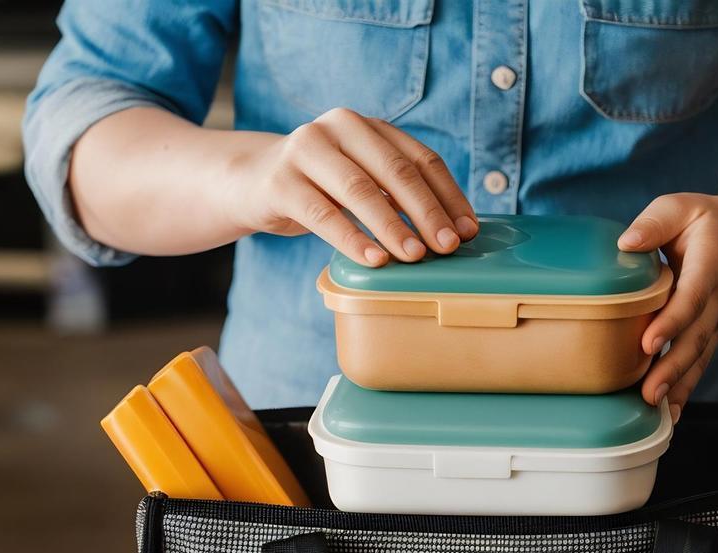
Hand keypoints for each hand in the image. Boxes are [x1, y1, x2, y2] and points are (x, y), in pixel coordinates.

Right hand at [231, 107, 476, 266]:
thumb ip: (397, 195)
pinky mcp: (279, 181)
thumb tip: (452, 232)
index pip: (420, 159)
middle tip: (448, 247)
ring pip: (359, 190)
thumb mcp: (361, 181)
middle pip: (395, 171)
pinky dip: (351, 239)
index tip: (468, 230)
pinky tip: (374, 261)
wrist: (249, 183)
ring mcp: (305, 149)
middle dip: (427, 212)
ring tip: (415, 257)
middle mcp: (338, 126)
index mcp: (368, 126)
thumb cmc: (319, 188)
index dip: (448, 196)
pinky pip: (322, 214)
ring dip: (392, 227)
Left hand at [618, 193, 717, 417]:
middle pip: (696, 339)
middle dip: (673, 368)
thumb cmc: (705, 224)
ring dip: (679, 386)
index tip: (648, 343)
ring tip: (658, 411)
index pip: (690, 298)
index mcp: (709, 267)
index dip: (671, 322)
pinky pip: (699, 365)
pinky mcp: (710, 336)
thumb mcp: (681, 208)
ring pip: (699, 358)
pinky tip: (670, 415)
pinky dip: (685, 390)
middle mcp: (716, 301)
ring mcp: (716, 322)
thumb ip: (654, 223)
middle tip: (649, 392)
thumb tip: (625, 244)